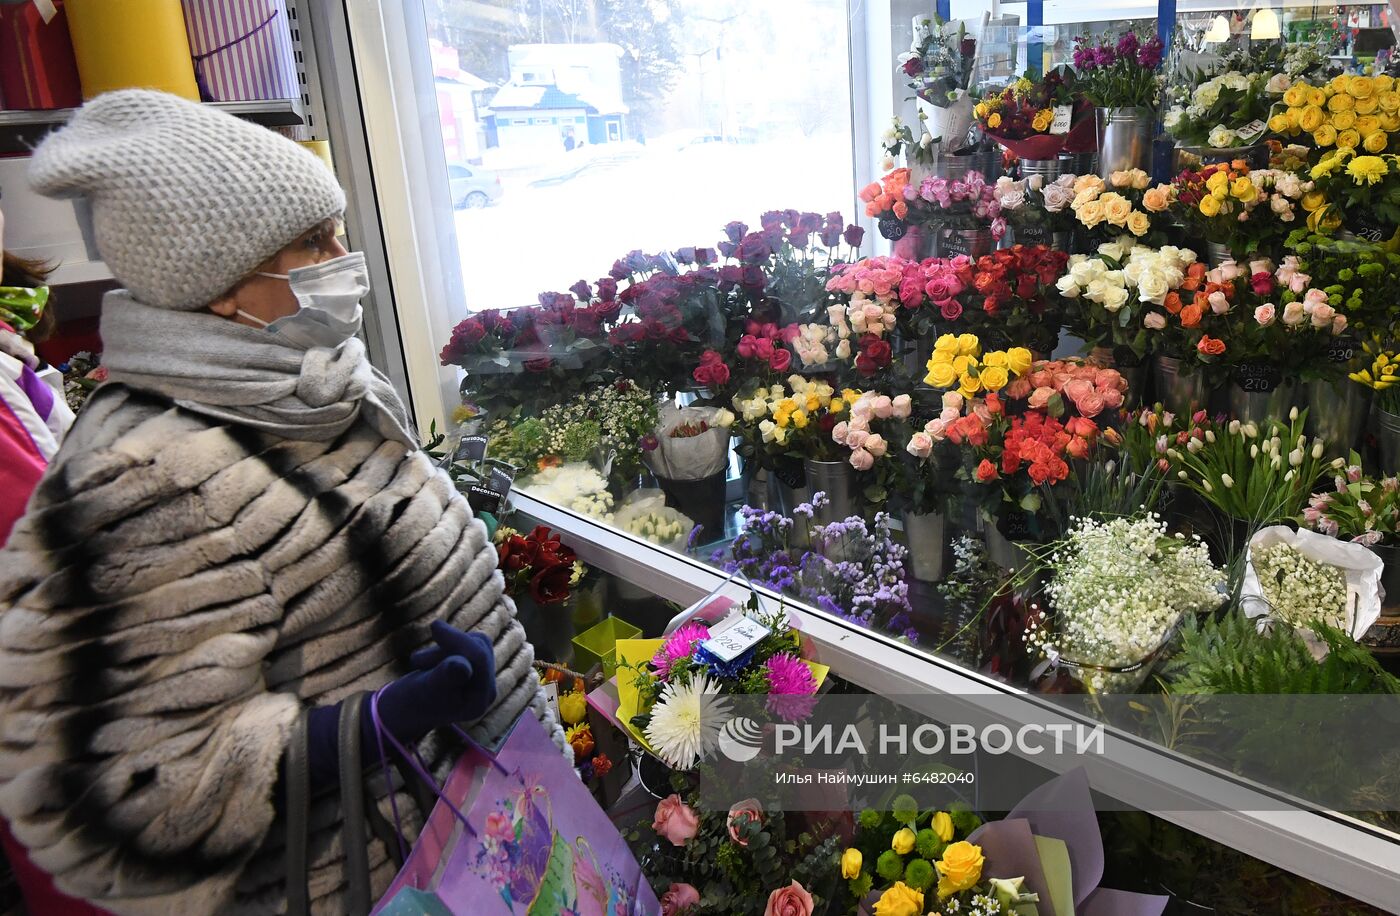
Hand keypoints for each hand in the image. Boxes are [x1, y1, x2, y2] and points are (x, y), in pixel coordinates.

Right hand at [377, 621, 497, 740]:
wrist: (408, 707)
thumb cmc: (414, 700)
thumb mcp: (426, 688)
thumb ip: (446, 677)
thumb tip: (463, 666)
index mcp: (478, 701)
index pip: (480, 659)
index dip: (458, 640)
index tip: (434, 625)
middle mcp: (487, 692)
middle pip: (480, 648)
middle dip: (449, 645)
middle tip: (418, 658)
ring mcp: (484, 681)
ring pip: (475, 643)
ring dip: (446, 646)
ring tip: (421, 663)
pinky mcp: (478, 670)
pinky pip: (470, 643)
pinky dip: (449, 645)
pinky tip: (431, 661)